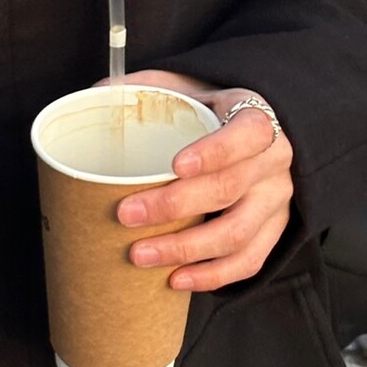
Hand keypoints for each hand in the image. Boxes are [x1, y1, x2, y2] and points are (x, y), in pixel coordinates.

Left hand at [112, 70, 293, 292]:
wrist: (248, 131)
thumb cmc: (205, 110)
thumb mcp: (181, 86)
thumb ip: (142, 89)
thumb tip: (91, 98)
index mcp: (254, 116)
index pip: (248, 133)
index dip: (215, 152)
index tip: (174, 166)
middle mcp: (273, 160)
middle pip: (231, 187)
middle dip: (175, 206)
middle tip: (126, 215)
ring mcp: (276, 198)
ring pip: (238, 232)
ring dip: (186, 249)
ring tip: (140, 255)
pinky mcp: (272, 229)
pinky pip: (249, 260)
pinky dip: (212, 276)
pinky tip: (175, 279)